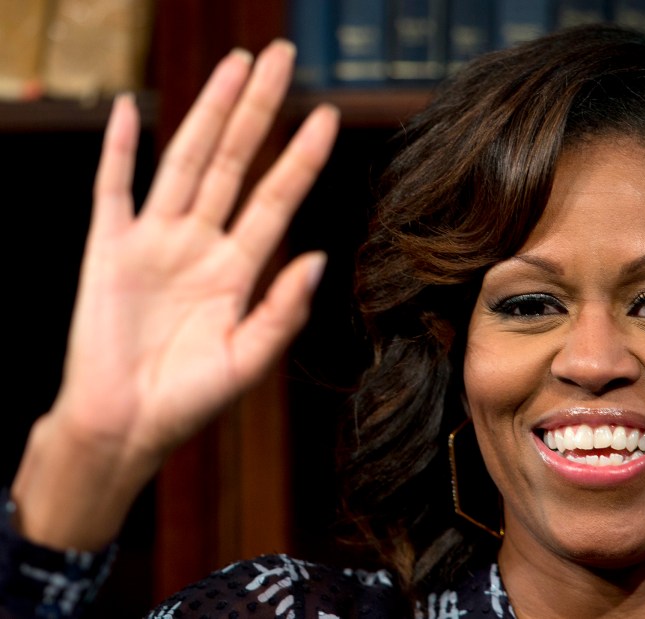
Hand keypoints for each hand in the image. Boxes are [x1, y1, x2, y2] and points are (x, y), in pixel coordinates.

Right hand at [12, 40, 339, 550]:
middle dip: (257, 108)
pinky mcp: (108, 248)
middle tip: (279, 56)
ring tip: (231, 65)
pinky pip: (113, 188)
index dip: (302, 157)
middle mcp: (201, 243)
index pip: (277, 197)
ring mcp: (154, 240)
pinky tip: (132, 108)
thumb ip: (283, 309)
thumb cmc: (188, 400)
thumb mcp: (248, 360)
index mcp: (238, 269)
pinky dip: (121, 149)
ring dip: (207, 111)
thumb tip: (320, 256)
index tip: (328, 115)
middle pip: (236, 161)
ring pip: (186, 160)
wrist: (124, 426)